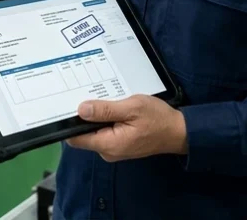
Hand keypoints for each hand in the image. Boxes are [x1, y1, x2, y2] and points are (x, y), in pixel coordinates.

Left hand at [65, 95, 186, 161]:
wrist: (178, 132)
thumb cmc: (157, 119)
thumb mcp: (132, 108)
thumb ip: (106, 110)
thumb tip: (81, 109)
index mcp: (108, 144)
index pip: (76, 138)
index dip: (70, 122)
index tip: (69, 104)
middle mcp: (107, 151)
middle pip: (84, 134)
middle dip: (86, 116)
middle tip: (89, 94)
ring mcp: (114, 150)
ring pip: (95, 132)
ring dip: (98, 116)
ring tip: (104, 98)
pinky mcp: (120, 145)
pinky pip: (106, 132)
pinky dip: (107, 120)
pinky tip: (114, 107)